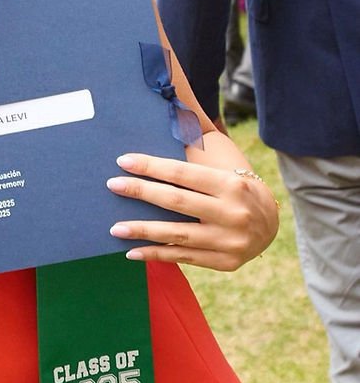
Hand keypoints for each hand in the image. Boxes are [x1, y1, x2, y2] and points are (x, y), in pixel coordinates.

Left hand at [107, 153, 278, 271]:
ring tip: (114, 227)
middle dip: (140, 192)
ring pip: (176, 234)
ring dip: (142, 230)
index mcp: (230, 184)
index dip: (150, 166)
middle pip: (176, 201)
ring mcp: (230, 241)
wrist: (271, 224)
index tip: (122, 161)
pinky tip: (131, 251)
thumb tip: (164, 120)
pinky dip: (156, 254)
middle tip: (111, 185)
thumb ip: (192, 152)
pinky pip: (183, 257)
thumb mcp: (222, 167)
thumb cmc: (235, 188)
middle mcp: (232, 213)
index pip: (182, 173)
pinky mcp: (225, 262)